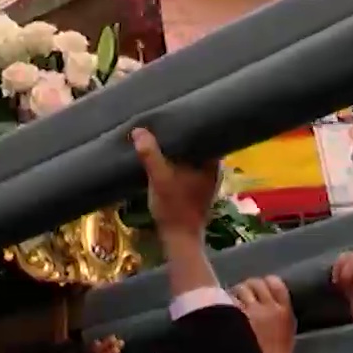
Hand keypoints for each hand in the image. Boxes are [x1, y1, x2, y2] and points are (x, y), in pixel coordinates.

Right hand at [132, 128, 218, 242]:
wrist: (180, 240)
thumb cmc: (175, 209)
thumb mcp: (160, 179)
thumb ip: (150, 155)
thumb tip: (138, 130)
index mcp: (212, 163)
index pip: (207, 133)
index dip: (192, 122)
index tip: (176, 112)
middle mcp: (213, 169)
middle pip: (197, 144)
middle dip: (181, 134)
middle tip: (163, 121)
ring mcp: (206, 179)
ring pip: (191, 156)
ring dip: (177, 149)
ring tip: (159, 135)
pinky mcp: (196, 188)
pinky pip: (187, 166)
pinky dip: (176, 161)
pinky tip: (161, 157)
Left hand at [231, 276, 295, 352]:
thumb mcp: (285, 331)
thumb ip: (277, 312)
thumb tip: (266, 297)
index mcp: (285, 312)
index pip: (275, 284)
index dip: (264, 283)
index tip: (259, 288)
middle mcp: (269, 308)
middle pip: (255, 284)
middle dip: (247, 288)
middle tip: (241, 297)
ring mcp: (251, 311)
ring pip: (240, 289)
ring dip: (234, 294)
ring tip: (231, 304)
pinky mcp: (234, 317)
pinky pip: (228, 299)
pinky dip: (225, 302)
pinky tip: (222, 311)